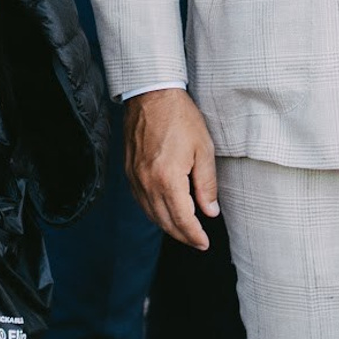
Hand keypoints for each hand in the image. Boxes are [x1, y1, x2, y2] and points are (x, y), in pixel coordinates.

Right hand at [123, 88, 218, 249]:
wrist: (151, 95)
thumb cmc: (180, 118)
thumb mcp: (203, 150)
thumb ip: (207, 184)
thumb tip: (210, 211)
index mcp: (168, 179)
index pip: (182, 219)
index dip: (194, 235)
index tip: (204, 243)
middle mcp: (147, 183)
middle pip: (164, 221)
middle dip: (182, 235)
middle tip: (197, 241)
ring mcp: (135, 178)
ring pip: (150, 214)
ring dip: (167, 226)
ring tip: (184, 229)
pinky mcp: (128, 171)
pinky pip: (140, 201)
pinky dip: (153, 211)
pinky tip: (164, 210)